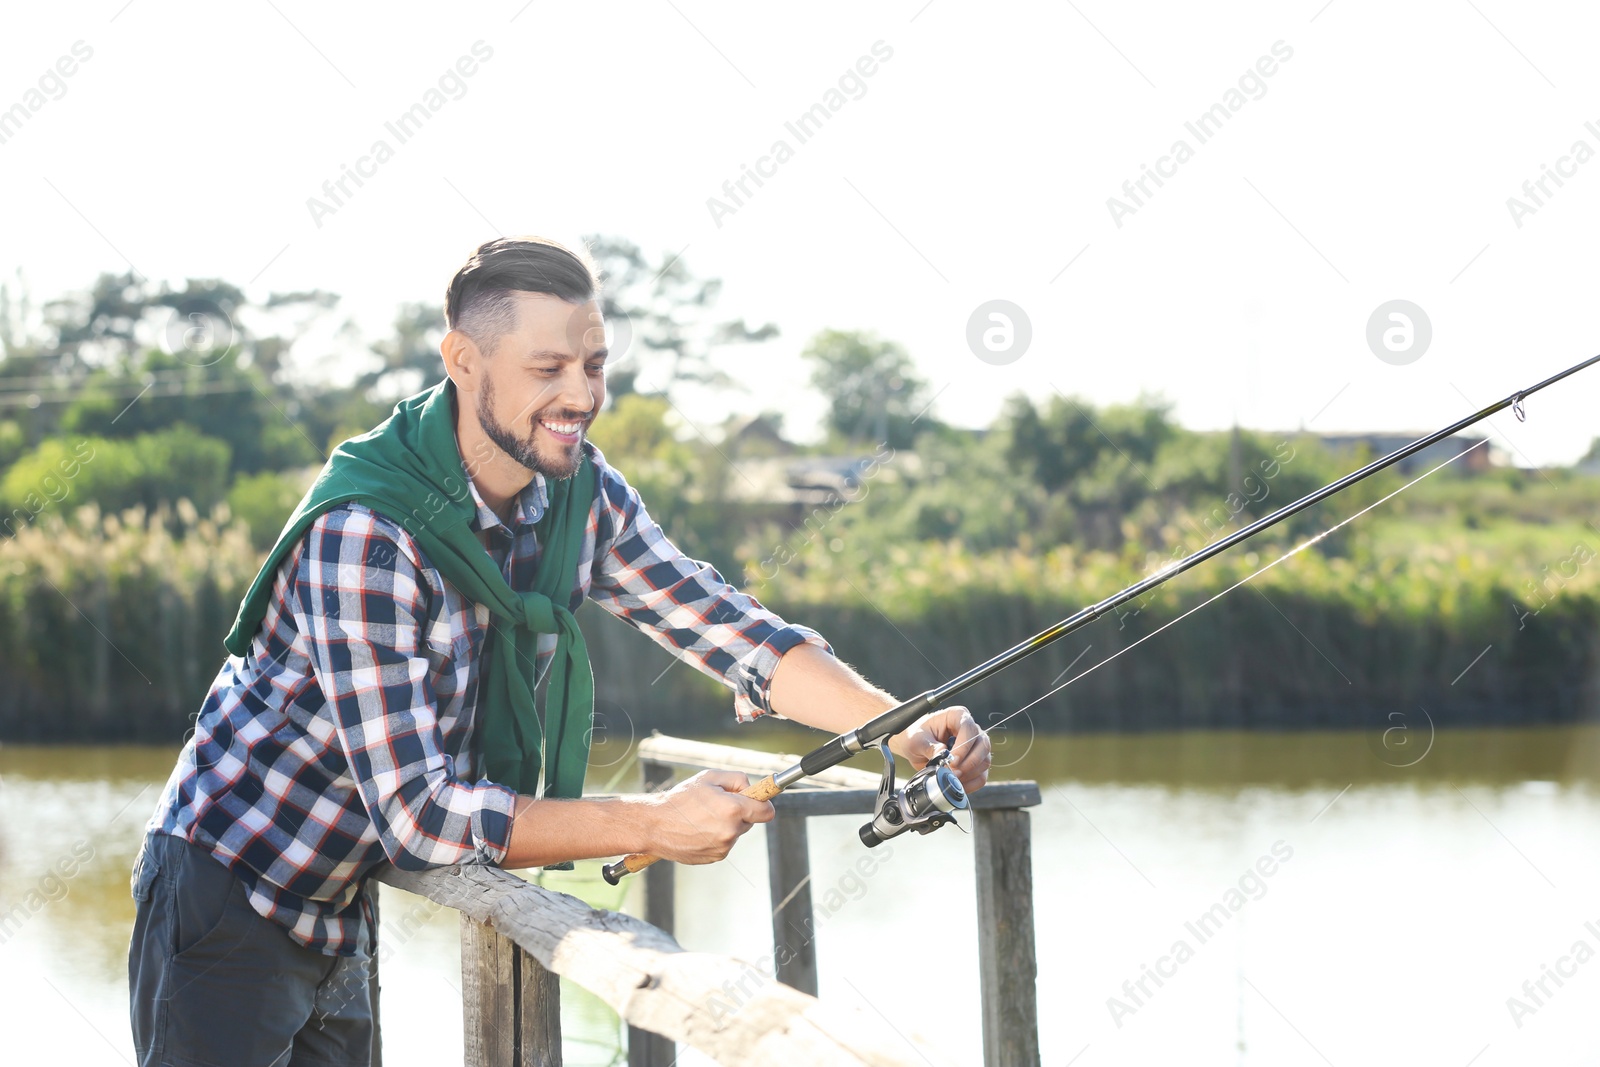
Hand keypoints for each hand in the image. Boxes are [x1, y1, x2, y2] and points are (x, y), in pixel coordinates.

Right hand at [645, 770, 773, 864]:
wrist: (654, 825)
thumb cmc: (680, 798)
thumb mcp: (709, 777)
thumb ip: (737, 779)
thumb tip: (751, 789)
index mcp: (733, 809)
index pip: (766, 811)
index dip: (763, 804)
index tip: (758, 800)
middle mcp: (731, 831)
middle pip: (750, 821)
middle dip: (740, 812)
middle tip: (717, 804)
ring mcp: (723, 847)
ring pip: (735, 832)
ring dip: (726, 825)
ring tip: (702, 818)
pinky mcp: (715, 857)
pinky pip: (724, 844)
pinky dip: (716, 837)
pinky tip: (698, 830)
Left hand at [889, 704, 990, 792]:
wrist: (914, 747)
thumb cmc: (916, 736)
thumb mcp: (917, 740)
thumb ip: (930, 748)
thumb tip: (943, 755)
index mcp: (956, 716)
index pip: (969, 728)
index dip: (963, 746)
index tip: (952, 760)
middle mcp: (970, 729)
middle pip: (983, 745)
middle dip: (969, 763)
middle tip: (953, 772)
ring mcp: (974, 747)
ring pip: (985, 761)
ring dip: (970, 774)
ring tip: (952, 778)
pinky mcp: (974, 763)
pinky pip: (981, 776)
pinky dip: (971, 783)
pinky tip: (957, 785)